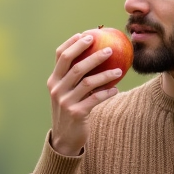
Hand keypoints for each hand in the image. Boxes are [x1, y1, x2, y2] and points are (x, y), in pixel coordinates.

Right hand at [47, 32, 121, 155]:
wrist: (65, 138)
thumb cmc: (70, 110)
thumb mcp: (66, 92)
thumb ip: (73, 77)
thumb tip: (94, 54)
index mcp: (53, 80)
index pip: (60, 56)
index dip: (73, 43)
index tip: (86, 34)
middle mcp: (57, 89)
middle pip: (75, 66)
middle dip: (92, 54)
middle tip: (109, 48)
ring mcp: (65, 101)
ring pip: (88, 82)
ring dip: (106, 74)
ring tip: (120, 70)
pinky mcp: (76, 113)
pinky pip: (95, 99)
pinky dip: (107, 93)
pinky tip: (116, 89)